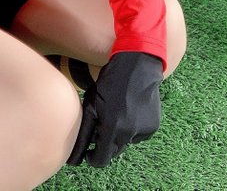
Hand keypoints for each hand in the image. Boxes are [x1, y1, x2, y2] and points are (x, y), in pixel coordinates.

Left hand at [68, 52, 162, 167]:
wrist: (137, 65)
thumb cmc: (109, 83)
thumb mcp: (90, 106)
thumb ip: (83, 135)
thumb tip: (72, 160)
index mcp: (112, 129)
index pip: (101, 160)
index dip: (92, 158)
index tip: (88, 151)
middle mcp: (130, 133)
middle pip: (114, 152)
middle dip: (106, 142)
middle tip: (103, 122)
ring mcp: (144, 130)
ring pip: (126, 143)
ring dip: (120, 134)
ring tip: (119, 111)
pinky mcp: (153, 126)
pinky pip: (138, 135)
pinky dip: (133, 128)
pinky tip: (132, 110)